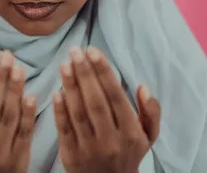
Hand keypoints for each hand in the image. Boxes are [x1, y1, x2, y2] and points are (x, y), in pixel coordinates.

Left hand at [53, 46, 160, 172]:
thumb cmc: (128, 153)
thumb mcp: (148, 137)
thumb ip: (151, 112)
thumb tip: (143, 87)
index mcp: (131, 132)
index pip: (115, 96)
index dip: (103, 72)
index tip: (93, 51)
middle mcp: (111, 139)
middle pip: (96, 102)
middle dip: (85, 74)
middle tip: (75, 51)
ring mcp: (90, 147)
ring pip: (79, 113)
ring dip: (70, 86)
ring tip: (64, 64)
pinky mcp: (71, 155)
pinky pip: (65, 129)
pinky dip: (60, 110)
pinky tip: (56, 91)